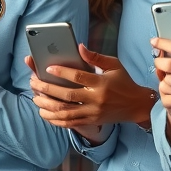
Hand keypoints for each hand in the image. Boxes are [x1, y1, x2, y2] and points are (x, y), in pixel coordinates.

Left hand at [26, 45, 155, 127]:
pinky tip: (45, 113)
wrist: (137, 106)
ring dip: (47, 106)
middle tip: (34, 83)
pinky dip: (55, 120)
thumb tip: (79, 47)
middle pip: (67, 96)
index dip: (62, 72)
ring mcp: (93, 113)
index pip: (78, 77)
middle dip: (47, 89)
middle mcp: (96, 99)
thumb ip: (96, 57)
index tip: (47, 68)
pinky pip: (70, 123)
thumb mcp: (115, 65)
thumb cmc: (124, 82)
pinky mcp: (91, 121)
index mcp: (102, 83)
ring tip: (35, 98)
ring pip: (65, 112)